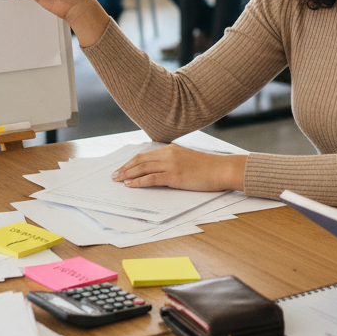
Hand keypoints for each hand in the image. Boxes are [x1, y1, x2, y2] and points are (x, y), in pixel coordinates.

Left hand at [111, 145, 246, 191]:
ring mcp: (171, 164)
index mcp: (172, 149)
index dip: (131, 162)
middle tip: (114, 175)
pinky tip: (130, 186)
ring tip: (117, 180)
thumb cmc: (209, 168)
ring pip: (142, 168)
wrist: (223, 169)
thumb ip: (174, 162)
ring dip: (127, 175)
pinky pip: (151, 178)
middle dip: (125, 168)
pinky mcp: (174, 175)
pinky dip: (138, 182)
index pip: (145, 155)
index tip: (122, 168)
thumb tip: (160, 171)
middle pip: (140, 160)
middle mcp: (169, 154)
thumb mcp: (188, 160)